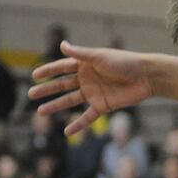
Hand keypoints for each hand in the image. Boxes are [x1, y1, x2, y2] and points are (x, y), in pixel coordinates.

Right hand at [29, 44, 154, 134]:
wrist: (146, 77)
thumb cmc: (124, 62)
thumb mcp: (100, 56)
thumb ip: (80, 54)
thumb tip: (62, 45)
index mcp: (86, 64)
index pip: (62, 67)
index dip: (49, 71)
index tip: (34, 75)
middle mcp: (87, 78)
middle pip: (62, 85)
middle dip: (47, 90)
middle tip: (30, 94)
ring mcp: (94, 93)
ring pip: (70, 101)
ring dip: (56, 106)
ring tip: (40, 112)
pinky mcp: (103, 106)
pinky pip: (87, 117)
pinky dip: (78, 124)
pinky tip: (67, 132)